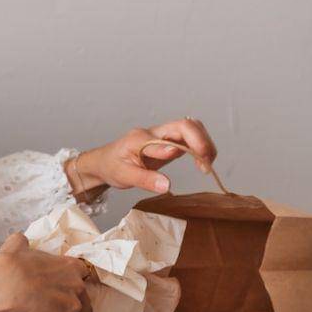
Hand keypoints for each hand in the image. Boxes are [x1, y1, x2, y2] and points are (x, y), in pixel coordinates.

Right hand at [0, 232, 93, 311]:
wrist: (5, 284)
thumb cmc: (12, 263)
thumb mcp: (18, 244)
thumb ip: (24, 243)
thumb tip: (20, 241)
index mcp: (70, 265)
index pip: (83, 273)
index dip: (72, 280)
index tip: (61, 284)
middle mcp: (77, 285)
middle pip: (82, 297)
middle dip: (68, 301)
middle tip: (50, 303)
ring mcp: (71, 304)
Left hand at [68, 117, 218, 194]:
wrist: (104, 162)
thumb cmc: (112, 167)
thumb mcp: (124, 176)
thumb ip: (145, 179)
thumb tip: (167, 185)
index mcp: (141, 139)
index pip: (164, 137)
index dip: (179, 147)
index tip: (190, 159)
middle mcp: (154, 133)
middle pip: (184, 125)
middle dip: (200, 142)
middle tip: (206, 164)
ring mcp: (162, 136)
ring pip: (190, 129)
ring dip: (204, 144)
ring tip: (207, 165)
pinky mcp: (168, 142)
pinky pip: (189, 138)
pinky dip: (201, 148)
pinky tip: (203, 163)